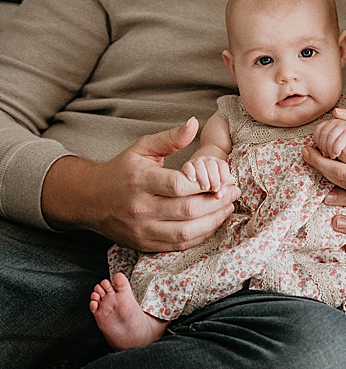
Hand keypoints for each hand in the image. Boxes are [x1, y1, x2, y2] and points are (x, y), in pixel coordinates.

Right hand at [42, 117, 237, 252]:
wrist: (88, 199)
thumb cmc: (121, 170)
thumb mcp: (142, 148)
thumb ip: (171, 138)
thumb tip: (195, 123)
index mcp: (140, 181)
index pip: (179, 186)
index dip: (206, 183)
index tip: (224, 177)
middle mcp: (140, 207)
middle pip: (188, 210)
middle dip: (218, 201)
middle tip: (234, 191)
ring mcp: (142, 229)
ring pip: (186, 232)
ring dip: (214, 221)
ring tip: (228, 207)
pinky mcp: (144, 244)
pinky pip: (179, 245)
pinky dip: (201, 236)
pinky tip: (213, 222)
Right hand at [181, 154, 234, 195]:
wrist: (192, 182)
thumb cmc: (209, 184)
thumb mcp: (216, 186)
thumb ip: (221, 189)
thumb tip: (221, 193)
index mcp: (217, 163)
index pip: (222, 165)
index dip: (224, 175)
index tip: (223, 184)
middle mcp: (207, 160)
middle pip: (212, 165)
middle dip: (214, 178)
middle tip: (215, 189)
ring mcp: (197, 162)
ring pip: (200, 165)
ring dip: (203, 177)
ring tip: (205, 187)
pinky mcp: (187, 166)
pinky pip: (188, 166)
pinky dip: (191, 172)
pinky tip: (193, 179)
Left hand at [301, 108, 345, 201]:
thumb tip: (337, 114)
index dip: (327, 145)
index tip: (315, 137)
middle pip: (339, 172)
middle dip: (318, 162)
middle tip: (305, 152)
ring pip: (344, 185)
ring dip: (326, 174)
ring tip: (316, 160)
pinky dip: (341, 182)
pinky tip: (333, 172)